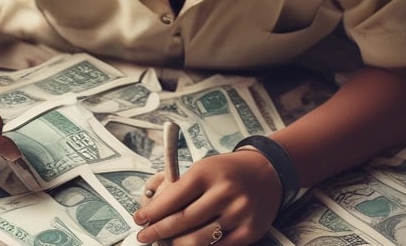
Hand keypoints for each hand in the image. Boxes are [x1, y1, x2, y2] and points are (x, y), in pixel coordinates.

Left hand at [133, 150, 281, 244]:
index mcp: (208, 173)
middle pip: (182, 221)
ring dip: (176, 243)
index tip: (138, 219)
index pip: (173, 197)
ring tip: (165, 241)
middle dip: (158, 231)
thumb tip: (152, 210)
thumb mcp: (202, 168)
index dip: (152, 212)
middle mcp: (225, 192)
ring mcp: (239, 213)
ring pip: (198, 239)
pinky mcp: (249, 231)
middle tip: (144, 236)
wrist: (267, 172)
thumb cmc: (227, 171)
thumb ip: (177, 187)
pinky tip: (188, 243)